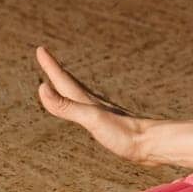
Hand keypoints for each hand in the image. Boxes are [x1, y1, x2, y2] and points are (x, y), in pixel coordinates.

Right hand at [34, 45, 156, 164]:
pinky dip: (80, 103)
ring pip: (79, 95)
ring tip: (61, 82)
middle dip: (55, 71)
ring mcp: (102, 113)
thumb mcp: (91, 118)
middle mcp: (93, 103)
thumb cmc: (122, 133)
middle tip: (45, 58)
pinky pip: (88, 108)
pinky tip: (86, 108)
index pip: (64, 79)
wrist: (152, 142)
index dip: (50, 66)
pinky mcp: (110, 124)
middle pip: (70, 83)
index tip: (40, 49)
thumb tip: (41, 87)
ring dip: (67, 86)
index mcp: (86, 101)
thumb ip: (66, 106)